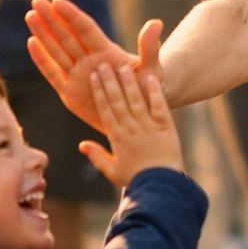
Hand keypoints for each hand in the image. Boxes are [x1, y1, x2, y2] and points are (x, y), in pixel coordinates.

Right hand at [26, 0, 161, 131]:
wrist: (142, 113)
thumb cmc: (149, 87)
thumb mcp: (151, 68)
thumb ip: (149, 48)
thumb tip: (156, 23)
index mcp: (106, 51)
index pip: (85, 29)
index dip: (72, 16)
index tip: (57, 1)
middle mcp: (89, 59)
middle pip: (67, 35)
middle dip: (51, 19)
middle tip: (36, 0)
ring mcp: (78, 75)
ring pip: (57, 51)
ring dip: (43, 34)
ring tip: (30, 15)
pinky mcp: (70, 93)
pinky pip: (53, 74)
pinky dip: (42, 60)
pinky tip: (31, 43)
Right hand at [79, 63, 181, 185]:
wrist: (161, 185)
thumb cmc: (136, 178)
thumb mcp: (112, 170)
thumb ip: (97, 156)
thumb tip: (81, 144)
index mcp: (117, 137)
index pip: (105, 109)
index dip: (98, 91)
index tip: (93, 76)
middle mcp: (131, 128)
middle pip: (117, 100)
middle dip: (109, 81)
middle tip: (102, 64)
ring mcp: (148, 126)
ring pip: (135, 100)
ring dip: (128, 82)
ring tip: (122, 66)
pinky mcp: (166, 126)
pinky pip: (159, 105)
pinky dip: (154, 91)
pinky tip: (149, 77)